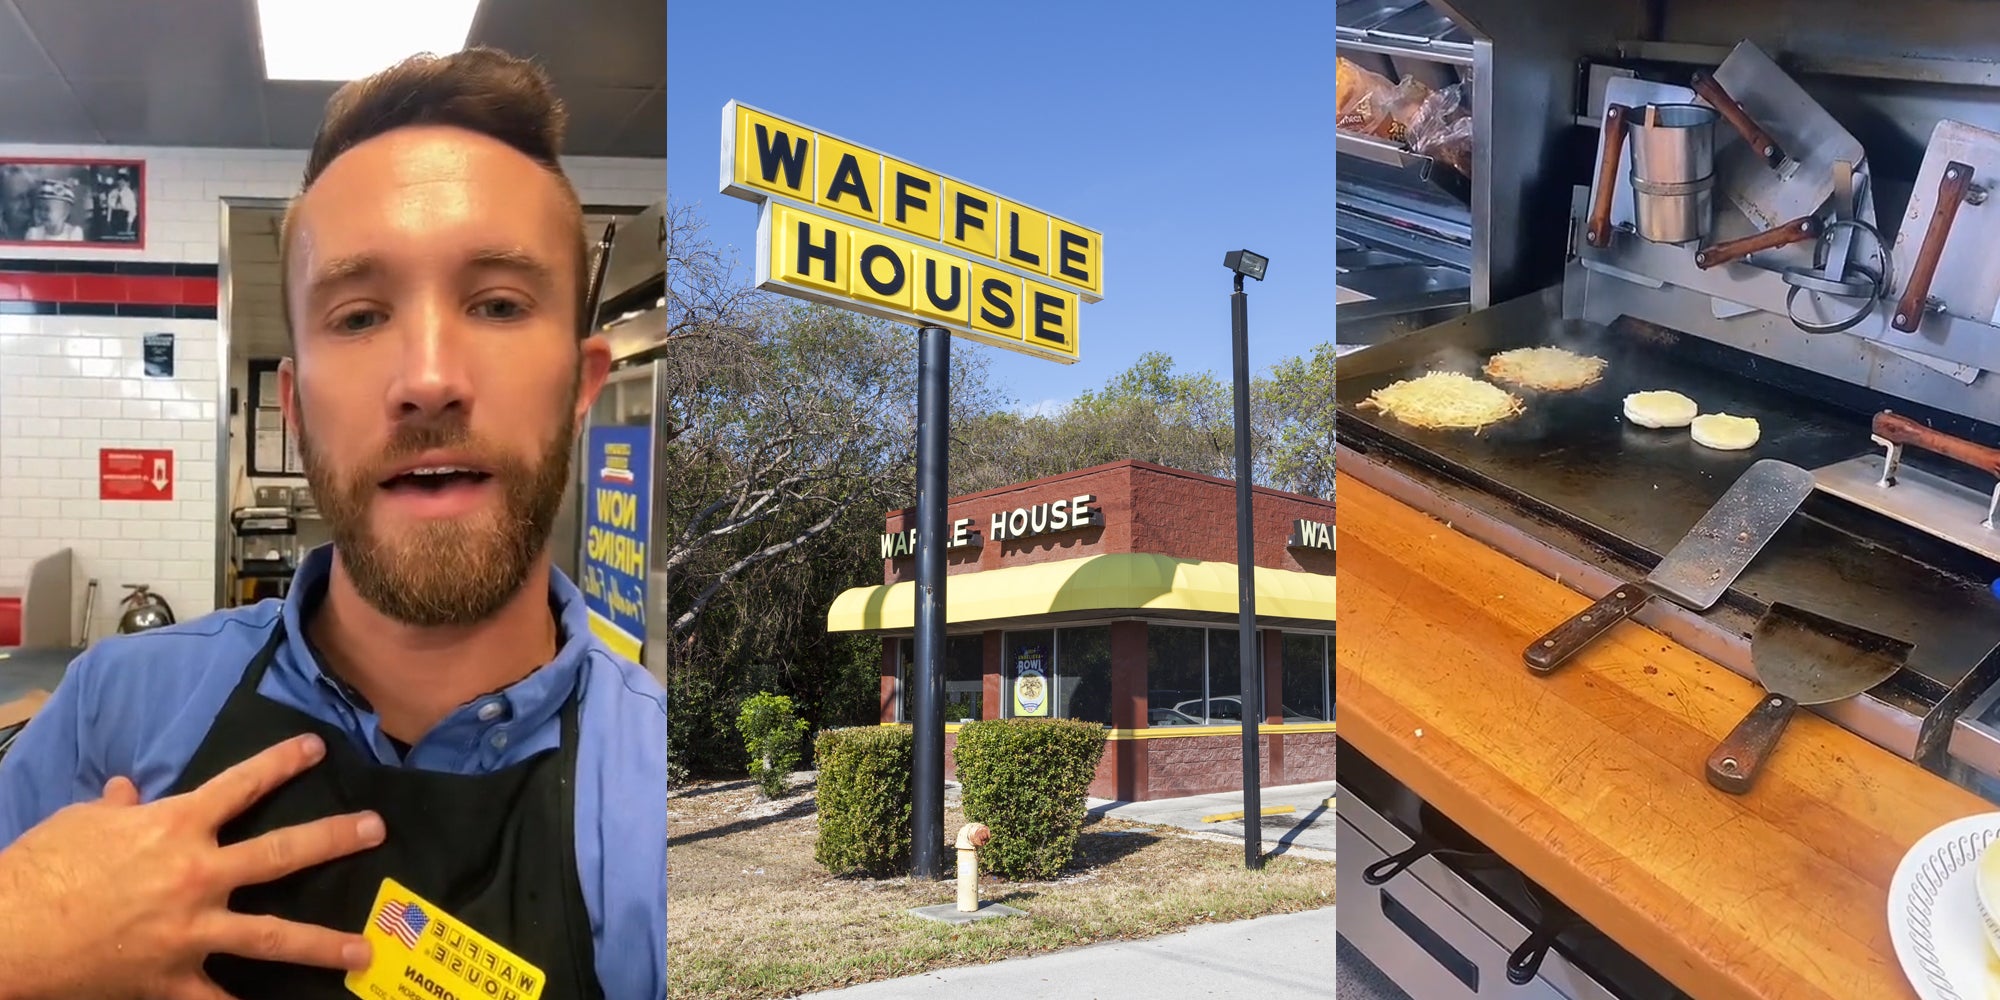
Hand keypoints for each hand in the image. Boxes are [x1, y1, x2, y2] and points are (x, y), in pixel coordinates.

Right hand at [0, 733, 385, 999]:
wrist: (8, 932)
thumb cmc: (41, 869)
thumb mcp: (78, 824)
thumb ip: (114, 810)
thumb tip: (123, 792)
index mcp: (175, 828)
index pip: (241, 785)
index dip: (281, 763)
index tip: (317, 748)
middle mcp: (196, 876)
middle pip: (281, 853)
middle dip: (334, 839)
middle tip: (377, 830)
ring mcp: (189, 932)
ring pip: (271, 936)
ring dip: (322, 944)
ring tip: (365, 950)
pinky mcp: (170, 979)